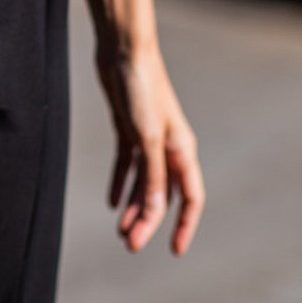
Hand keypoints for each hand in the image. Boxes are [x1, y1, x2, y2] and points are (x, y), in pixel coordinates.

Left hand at [96, 42, 204, 254]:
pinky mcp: (128, 129)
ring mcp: (148, 138)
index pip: (190, 197)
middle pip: (162, 194)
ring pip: (144, 183)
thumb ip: (152, 175)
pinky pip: (127, 164)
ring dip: (134, 207)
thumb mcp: (147, 138)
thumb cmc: (142, 89)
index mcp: (182, 149)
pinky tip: (111, 202)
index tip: (175, 251)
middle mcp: (168, 147)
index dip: (185, 225)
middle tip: (130, 245)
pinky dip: (120, 183)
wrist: (124, 51)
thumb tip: (154, 212)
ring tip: (120, 230)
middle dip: (148, 221)